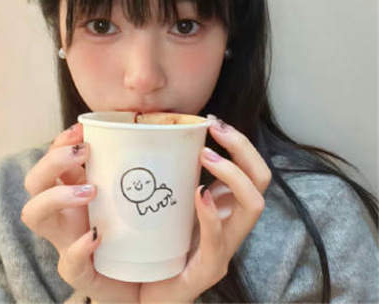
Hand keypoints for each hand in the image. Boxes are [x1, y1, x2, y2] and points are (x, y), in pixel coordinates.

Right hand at [21, 124, 139, 302]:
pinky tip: (97, 235)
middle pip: (34, 181)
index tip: (82, 129)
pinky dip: (79, 248)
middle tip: (84, 152)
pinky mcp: (83, 271)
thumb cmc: (145, 226)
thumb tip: (162, 133)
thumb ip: (146, 167)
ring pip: (35, 214)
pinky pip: (68, 263)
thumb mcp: (144, 192)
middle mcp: (66, 211)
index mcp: (78, 188)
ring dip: (57, 196)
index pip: (55, 158)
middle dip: (52, 161)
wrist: (151, 274)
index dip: (60, 142)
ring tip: (91, 190)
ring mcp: (68, 240)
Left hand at [139, 119, 271, 302]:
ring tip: (207, 155)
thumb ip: (177, 179)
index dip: (239, 143)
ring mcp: (224, 247)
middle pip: (261, 181)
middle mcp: (231, 224)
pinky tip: (199, 194)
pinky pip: (218, 240)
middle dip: (243, 149)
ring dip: (232, 174)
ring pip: (252, 206)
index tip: (214, 122)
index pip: (250, 169)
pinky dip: (212, 214)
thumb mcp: (171, 203)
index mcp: (224, 206)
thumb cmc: (159, 243)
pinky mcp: (208, 270)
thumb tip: (170, 141)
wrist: (147, 290)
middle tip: (216, 129)